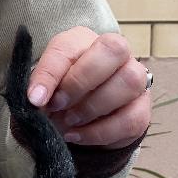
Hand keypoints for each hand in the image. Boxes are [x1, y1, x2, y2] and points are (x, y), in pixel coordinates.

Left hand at [25, 27, 150, 149]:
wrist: (75, 121)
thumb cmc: (56, 97)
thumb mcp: (42, 91)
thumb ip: (40, 91)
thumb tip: (37, 100)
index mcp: (82, 41)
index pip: (69, 46)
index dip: (50, 73)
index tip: (35, 99)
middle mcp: (115, 53)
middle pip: (113, 50)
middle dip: (80, 82)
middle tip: (57, 106)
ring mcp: (135, 78)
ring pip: (130, 81)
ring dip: (93, 107)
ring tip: (67, 122)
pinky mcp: (142, 108)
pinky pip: (132, 118)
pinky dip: (100, 132)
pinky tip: (78, 136)